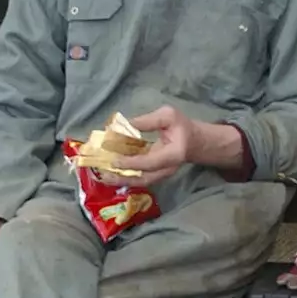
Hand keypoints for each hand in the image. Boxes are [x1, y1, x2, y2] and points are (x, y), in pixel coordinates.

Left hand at [113, 105, 243, 185]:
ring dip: (121, 180)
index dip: (132, 163)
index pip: (151, 162)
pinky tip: (110, 173)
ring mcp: (161, 175)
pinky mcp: (155, 175)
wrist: (193, 141)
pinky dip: (124, 177)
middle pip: (144, 179)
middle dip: (122, 178)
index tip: (114, 160)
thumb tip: (125, 124)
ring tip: (103, 176)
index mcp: (174, 154)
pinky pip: (139, 178)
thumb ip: (148, 120)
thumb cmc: (181, 126)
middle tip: (103, 174)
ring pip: (140, 182)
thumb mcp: (168, 115)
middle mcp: (167, 169)